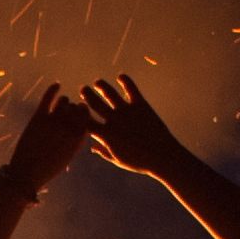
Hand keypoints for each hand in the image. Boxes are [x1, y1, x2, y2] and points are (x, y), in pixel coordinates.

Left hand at [0, 83, 92, 197]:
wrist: (26, 174)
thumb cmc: (48, 169)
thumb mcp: (67, 156)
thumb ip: (75, 141)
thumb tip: (79, 127)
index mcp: (78, 138)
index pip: (86, 117)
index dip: (84, 115)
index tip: (81, 115)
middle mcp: (68, 127)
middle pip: (76, 108)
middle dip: (74, 108)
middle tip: (70, 110)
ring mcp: (54, 121)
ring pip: (64, 101)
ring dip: (63, 102)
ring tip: (61, 105)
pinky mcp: (39, 117)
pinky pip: (48, 98)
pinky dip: (53, 89)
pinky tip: (56, 85)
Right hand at [76, 73, 195, 182]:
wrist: (162, 156)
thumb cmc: (139, 162)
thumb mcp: (119, 160)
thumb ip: (104, 152)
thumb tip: (92, 147)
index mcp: (106, 135)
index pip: (86, 122)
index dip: (79, 114)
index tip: (77, 108)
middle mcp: (114, 120)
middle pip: (94, 103)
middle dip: (86, 95)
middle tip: (83, 89)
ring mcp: (127, 111)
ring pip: (109, 93)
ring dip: (101, 85)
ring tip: (98, 82)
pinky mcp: (140, 105)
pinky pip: (131, 88)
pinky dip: (125, 80)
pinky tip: (121, 76)